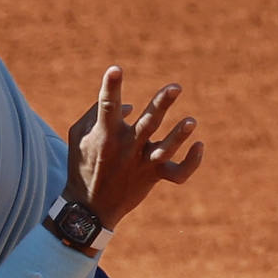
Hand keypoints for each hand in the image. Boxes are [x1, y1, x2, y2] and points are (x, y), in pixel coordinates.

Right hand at [64, 65, 204, 229]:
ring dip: (179, 136)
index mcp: (104, 134)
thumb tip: (130, 105)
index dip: (111, 86)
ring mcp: (141, 163)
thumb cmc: (81, 166)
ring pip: (165, 150)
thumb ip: (96, 113)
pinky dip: (192, 162)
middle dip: (161, 104)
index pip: (107, 106)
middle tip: (176, 87)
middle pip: (148, 123)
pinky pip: (178, 173)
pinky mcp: (153, 176)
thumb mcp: (77, 136)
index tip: (115, 70)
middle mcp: (125, 147)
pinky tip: (199, 145)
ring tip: (191, 121)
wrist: (89, 208)